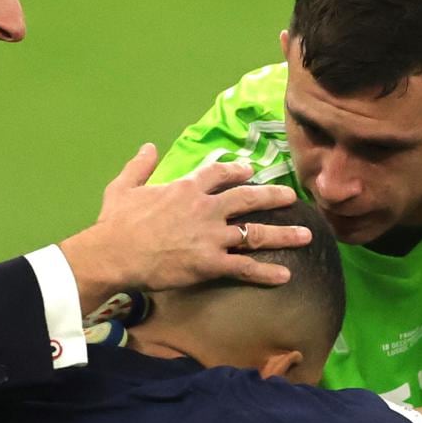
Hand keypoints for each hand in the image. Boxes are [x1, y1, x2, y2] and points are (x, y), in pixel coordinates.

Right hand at [58, 146, 308, 310]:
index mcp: (187, 188)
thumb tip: (148, 146)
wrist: (115, 253)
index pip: (219, 173)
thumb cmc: (117, 223)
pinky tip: (285, 275)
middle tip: (291, 197)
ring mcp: (212, 236)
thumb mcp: (123, 187)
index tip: (250, 171)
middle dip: (273, 197)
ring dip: (283, 234)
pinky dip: (266, 272)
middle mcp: (206, 208)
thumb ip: (139, 166)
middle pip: (248, 199)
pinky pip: (245, 267)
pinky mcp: (211, 263)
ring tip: (306, 235)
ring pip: (256, 232)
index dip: (237, 171)